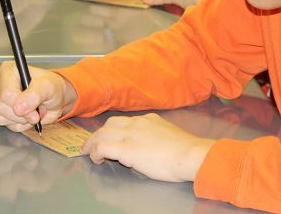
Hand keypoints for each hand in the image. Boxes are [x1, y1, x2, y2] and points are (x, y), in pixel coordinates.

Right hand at [0, 61, 77, 131]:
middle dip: (23, 114)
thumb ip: (34, 95)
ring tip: (34, 110)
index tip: (35, 109)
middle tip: (38, 109)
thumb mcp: (48, 87)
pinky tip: (28, 116)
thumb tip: (18, 108)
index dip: (21, 104)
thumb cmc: (51, 88)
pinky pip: (7, 125)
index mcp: (8, 71)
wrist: (55, 99)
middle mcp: (0, 84)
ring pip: (2, 118)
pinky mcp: (0, 113)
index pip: (7, 93)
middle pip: (2, 107)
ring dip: (23, 120)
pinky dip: (22, 125)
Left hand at [81, 113, 214, 181]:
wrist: (190, 154)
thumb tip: (150, 146)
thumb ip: (157, 136)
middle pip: (110, 124)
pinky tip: (97, 159)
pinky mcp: (127, 149)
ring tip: (90, 153)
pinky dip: (96, 152)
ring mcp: (131, 134)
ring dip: (93, 143)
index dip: (114, 130)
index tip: (111, 138)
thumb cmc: (186, 151)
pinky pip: (103, 147)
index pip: (125, 121)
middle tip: (93, 144)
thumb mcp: (169, 135)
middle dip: (99, 134)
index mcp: (149, 120)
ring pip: (103, 133)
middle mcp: (138, 123)